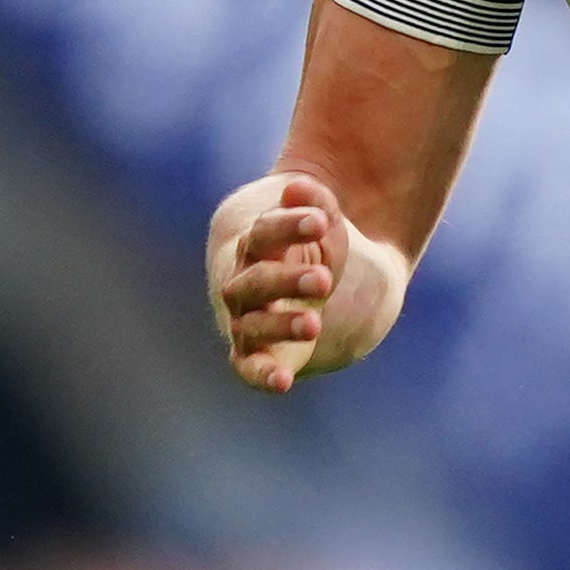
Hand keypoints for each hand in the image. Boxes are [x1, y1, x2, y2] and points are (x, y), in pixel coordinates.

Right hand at [210, 169, 405, 391]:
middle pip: (255, 282)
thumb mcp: (325, 223)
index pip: (263, 234)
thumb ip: (316, 203)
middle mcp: (245, 283)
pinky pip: (249, 367)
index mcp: (257, 245)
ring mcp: (249, 320)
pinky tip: (282, 382)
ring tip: (313, 323)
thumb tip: (300, 186)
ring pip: (253, 324)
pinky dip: (262, 374)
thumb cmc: (316, 246)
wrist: (323, 283)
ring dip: (280, 324)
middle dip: (286, 281)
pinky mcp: (260, 353)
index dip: (289, 227)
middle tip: (324, 280)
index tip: (321, 221)